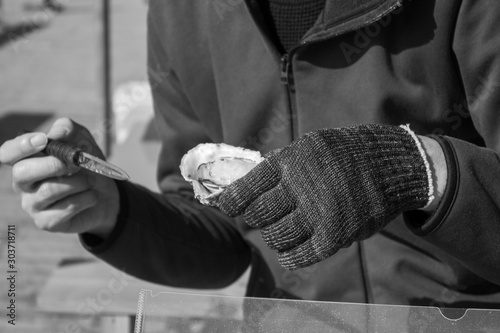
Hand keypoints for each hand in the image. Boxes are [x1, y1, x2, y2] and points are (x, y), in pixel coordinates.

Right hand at [0, 118, 119, 237]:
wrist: (107, 195)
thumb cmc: (87, 166)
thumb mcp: (82, 141)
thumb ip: (68, 130)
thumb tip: (57, 133)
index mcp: (26, 160)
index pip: (8, 153)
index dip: (20, 146)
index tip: (43, 140)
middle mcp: (23, 183)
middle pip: (22, 173)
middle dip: (53, 165)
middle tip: (77, 164)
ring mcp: (32, 205)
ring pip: (49, 190)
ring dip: (79, 182)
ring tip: (91, 181)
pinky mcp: (46, 222)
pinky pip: (65, 208)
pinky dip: (86, 199)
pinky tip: (91, 197)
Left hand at [219, 124, 433, 268]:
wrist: (390, 166)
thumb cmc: (344, 154)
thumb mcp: (310, 146)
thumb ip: (281, 163)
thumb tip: (247, 181)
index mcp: (292, 161)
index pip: (248, 185)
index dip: (232, 199)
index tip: (226, 205)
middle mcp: (301, 187)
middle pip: (258, 214)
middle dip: (252, 217)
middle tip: (256, 218)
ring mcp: (319, 213)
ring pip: (276, 235)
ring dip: (272, 235)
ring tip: (276, 230)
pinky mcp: (335, 236)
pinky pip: (300, 255)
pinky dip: (289, 256)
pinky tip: (287, 252)